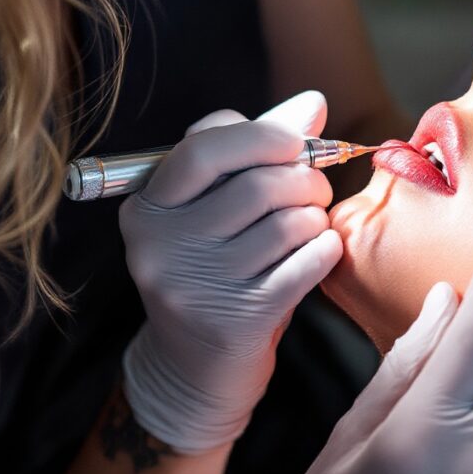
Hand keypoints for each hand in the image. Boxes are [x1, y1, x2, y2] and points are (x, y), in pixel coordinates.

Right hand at [119, 91, 343, 452]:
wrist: (196, 372)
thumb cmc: (215, 270)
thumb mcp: (218, 208)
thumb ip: (259, 150)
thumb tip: (314, 101)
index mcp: (147, 208)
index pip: (203, 149)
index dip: (261, 135)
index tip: (294, 144)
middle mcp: (160, 246)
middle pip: (255, 185)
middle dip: (303, 179)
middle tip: (315, 189)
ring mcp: (195, 286)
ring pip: (285, 224)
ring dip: (314, 217)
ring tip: (311, 224)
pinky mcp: (236, 321)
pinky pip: (304, 264)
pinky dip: (325, 248)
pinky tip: (322, 249)